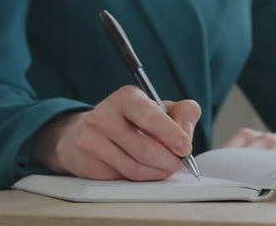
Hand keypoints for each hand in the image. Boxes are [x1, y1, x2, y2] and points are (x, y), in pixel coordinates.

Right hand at [32, 86, 200, 180]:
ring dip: (158, 172)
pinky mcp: (88, 163)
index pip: (150, 116)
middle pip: (145, 149)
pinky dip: (141, 178)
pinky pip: (123, 178)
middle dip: (169, 161)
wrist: (87, 131)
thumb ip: (183, 113)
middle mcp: (104, 116)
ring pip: (135, 168)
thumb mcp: (159, 107)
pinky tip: (145, 169)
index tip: (185, 148)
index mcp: (126, 98)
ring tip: (165, 167)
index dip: (171, 134)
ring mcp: (91, 141)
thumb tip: (187, 134)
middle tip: (180, 163)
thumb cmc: (132, 119)